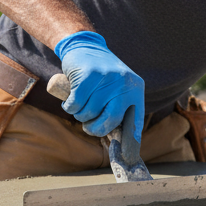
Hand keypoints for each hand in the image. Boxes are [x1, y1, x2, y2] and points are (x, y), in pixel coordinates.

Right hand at [54, 31, 143, 155]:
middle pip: (109, 121)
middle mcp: (124, 84)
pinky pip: (75, 105)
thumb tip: (118, 143)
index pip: (134, 122)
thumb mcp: (117, 89)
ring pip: (89, 114)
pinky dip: (70, 107)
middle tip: (88, 125)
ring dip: (80, 115)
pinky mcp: (87, 77)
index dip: (130, 142)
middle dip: (95, 128)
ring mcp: (106, 80)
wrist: (84, 46)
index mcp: (135, 90)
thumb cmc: (100, 76)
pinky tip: (71, 100)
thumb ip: (118, 110)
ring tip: (80, 104)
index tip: (126, 158)